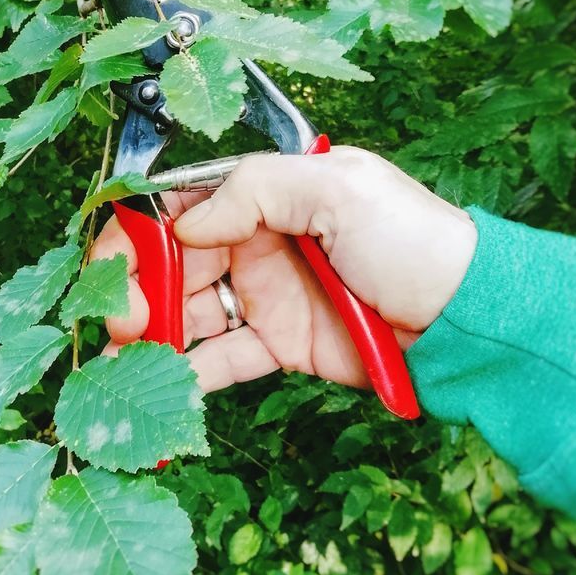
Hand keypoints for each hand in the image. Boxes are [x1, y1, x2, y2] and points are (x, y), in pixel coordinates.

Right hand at [90, 146, 476, 392]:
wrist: (466, 316)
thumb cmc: (412, 237)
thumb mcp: (338, 188)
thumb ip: (256, 190)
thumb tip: (185, 225)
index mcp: (268, 195)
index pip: (183, 203)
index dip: (138, 229)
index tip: (109, 260)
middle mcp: (258, 243)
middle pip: (175, 263)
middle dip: (138, 288)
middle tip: (118, 319)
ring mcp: (267, 296)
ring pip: (190, 312)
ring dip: (152, 335)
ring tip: (120, 361)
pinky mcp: (280, 345)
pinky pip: (223, 358)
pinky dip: (190, 373)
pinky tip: (162, 386)